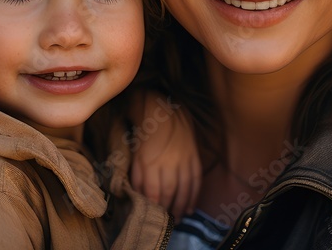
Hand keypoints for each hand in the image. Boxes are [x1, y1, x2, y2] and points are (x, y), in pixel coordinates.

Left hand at [128, 91, 201, 218]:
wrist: (162, 108)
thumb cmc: (144, 133)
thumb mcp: (134, 154)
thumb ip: (137, 176)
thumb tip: (138, 196)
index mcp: (149, 161)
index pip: (153, 191)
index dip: (155, 207)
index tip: (154, 217)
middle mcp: (168, 161)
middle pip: (170, 192)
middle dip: (169, 210)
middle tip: (168, 222)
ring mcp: (183, 158)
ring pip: (185, 188)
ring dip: (182, 206)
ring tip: (179, 218)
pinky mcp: (194, 155)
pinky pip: (196, 179)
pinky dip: (194, 195)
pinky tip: (191, 207)